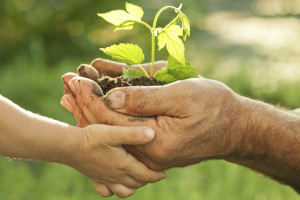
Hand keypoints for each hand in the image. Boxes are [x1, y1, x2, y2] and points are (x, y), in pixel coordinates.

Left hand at [61, 71, 241, 169]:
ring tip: (73, 97)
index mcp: (155, 142)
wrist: (235, 128)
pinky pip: (126, 133)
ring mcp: (151, 152)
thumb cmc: (214, 107)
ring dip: (93, 112)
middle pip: (108, 129)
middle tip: (66, 87)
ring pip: (114, 132)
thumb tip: (111, 98)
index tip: (74, 80)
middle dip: (85, 106)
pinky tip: (98, 108)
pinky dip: (110, 119)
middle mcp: (148, 153)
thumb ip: (145, 99)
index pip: (112, 121)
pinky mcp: (154, 147)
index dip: (91, 98)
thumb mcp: (181, 95)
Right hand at [66, 124, 165, 197]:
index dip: (156, 175)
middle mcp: (116, 175)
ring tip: (138, 179)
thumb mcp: (114, 133)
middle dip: (147, 180)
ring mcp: (105, 179)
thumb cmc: (93, 138)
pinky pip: (107, 192)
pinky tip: (116, 183)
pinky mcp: (95, 179)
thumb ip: (133, 134)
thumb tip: (152, 134)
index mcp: (124, 165)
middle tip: (153, 173)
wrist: (70, 147)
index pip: (145, 175)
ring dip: (133, 187)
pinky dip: (114, 191)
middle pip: (137, 183)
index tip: (164, 174)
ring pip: (124, 191)